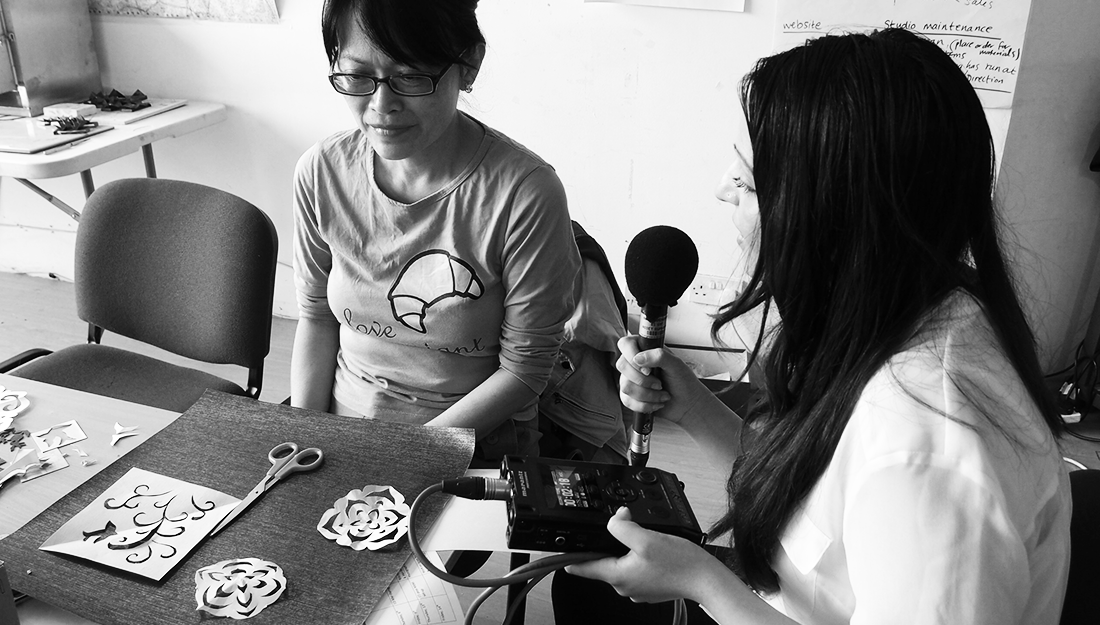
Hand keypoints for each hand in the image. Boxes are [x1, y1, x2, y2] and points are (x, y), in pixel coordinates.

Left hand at [565, 507, 717, 603]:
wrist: (705, 579)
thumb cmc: (680, 564)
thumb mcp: (646, 538)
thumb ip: (622, 526)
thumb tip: (616, 517)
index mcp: (617, 576)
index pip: (582, 567)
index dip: (569, 555)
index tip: (557, 549)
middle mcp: (624, 586)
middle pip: (602, 561)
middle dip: (606, 542)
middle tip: (619, 526)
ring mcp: (637, 587)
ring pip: (620, 562)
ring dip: (625, 547)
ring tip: (641, 536)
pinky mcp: (650, 585)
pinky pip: (635, 566)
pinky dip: (639, 555)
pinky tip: (652, 547)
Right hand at [616, 335, 707, 423]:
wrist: (687, 404)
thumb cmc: (684, 382)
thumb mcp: (676, 364)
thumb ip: (659, 356)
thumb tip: (638, 358)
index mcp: (645, 349)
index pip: (626, 344)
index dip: (633, 356)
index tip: (648, 370)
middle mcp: (635, 363)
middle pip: (622, 366)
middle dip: (643, 380)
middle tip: (659, 384)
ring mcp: (630, 379)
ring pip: (625, 386)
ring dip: (648, 394)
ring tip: (661, 394)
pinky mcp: (629, 396)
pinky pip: (627, 401)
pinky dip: (645, 405)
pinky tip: (656, 402)